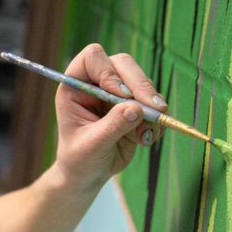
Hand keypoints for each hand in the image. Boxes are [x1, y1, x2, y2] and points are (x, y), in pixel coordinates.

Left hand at [52, 43, 165, 191]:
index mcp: (75, 86)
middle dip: (140, 86)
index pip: (92, 57)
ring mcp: (117, 92)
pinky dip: (156, 119)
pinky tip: (146, 139)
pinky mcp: (135, 105)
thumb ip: (112, 126)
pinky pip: (153, 102)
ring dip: (151, 106)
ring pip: (142, 82)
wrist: (89, 174)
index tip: (120, 95)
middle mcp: (97, 83)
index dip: (108, 72)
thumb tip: (136, 109)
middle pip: (124, 64)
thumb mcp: (92, 145)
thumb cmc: (80, 158)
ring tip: (144, 135)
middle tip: (154, 109)